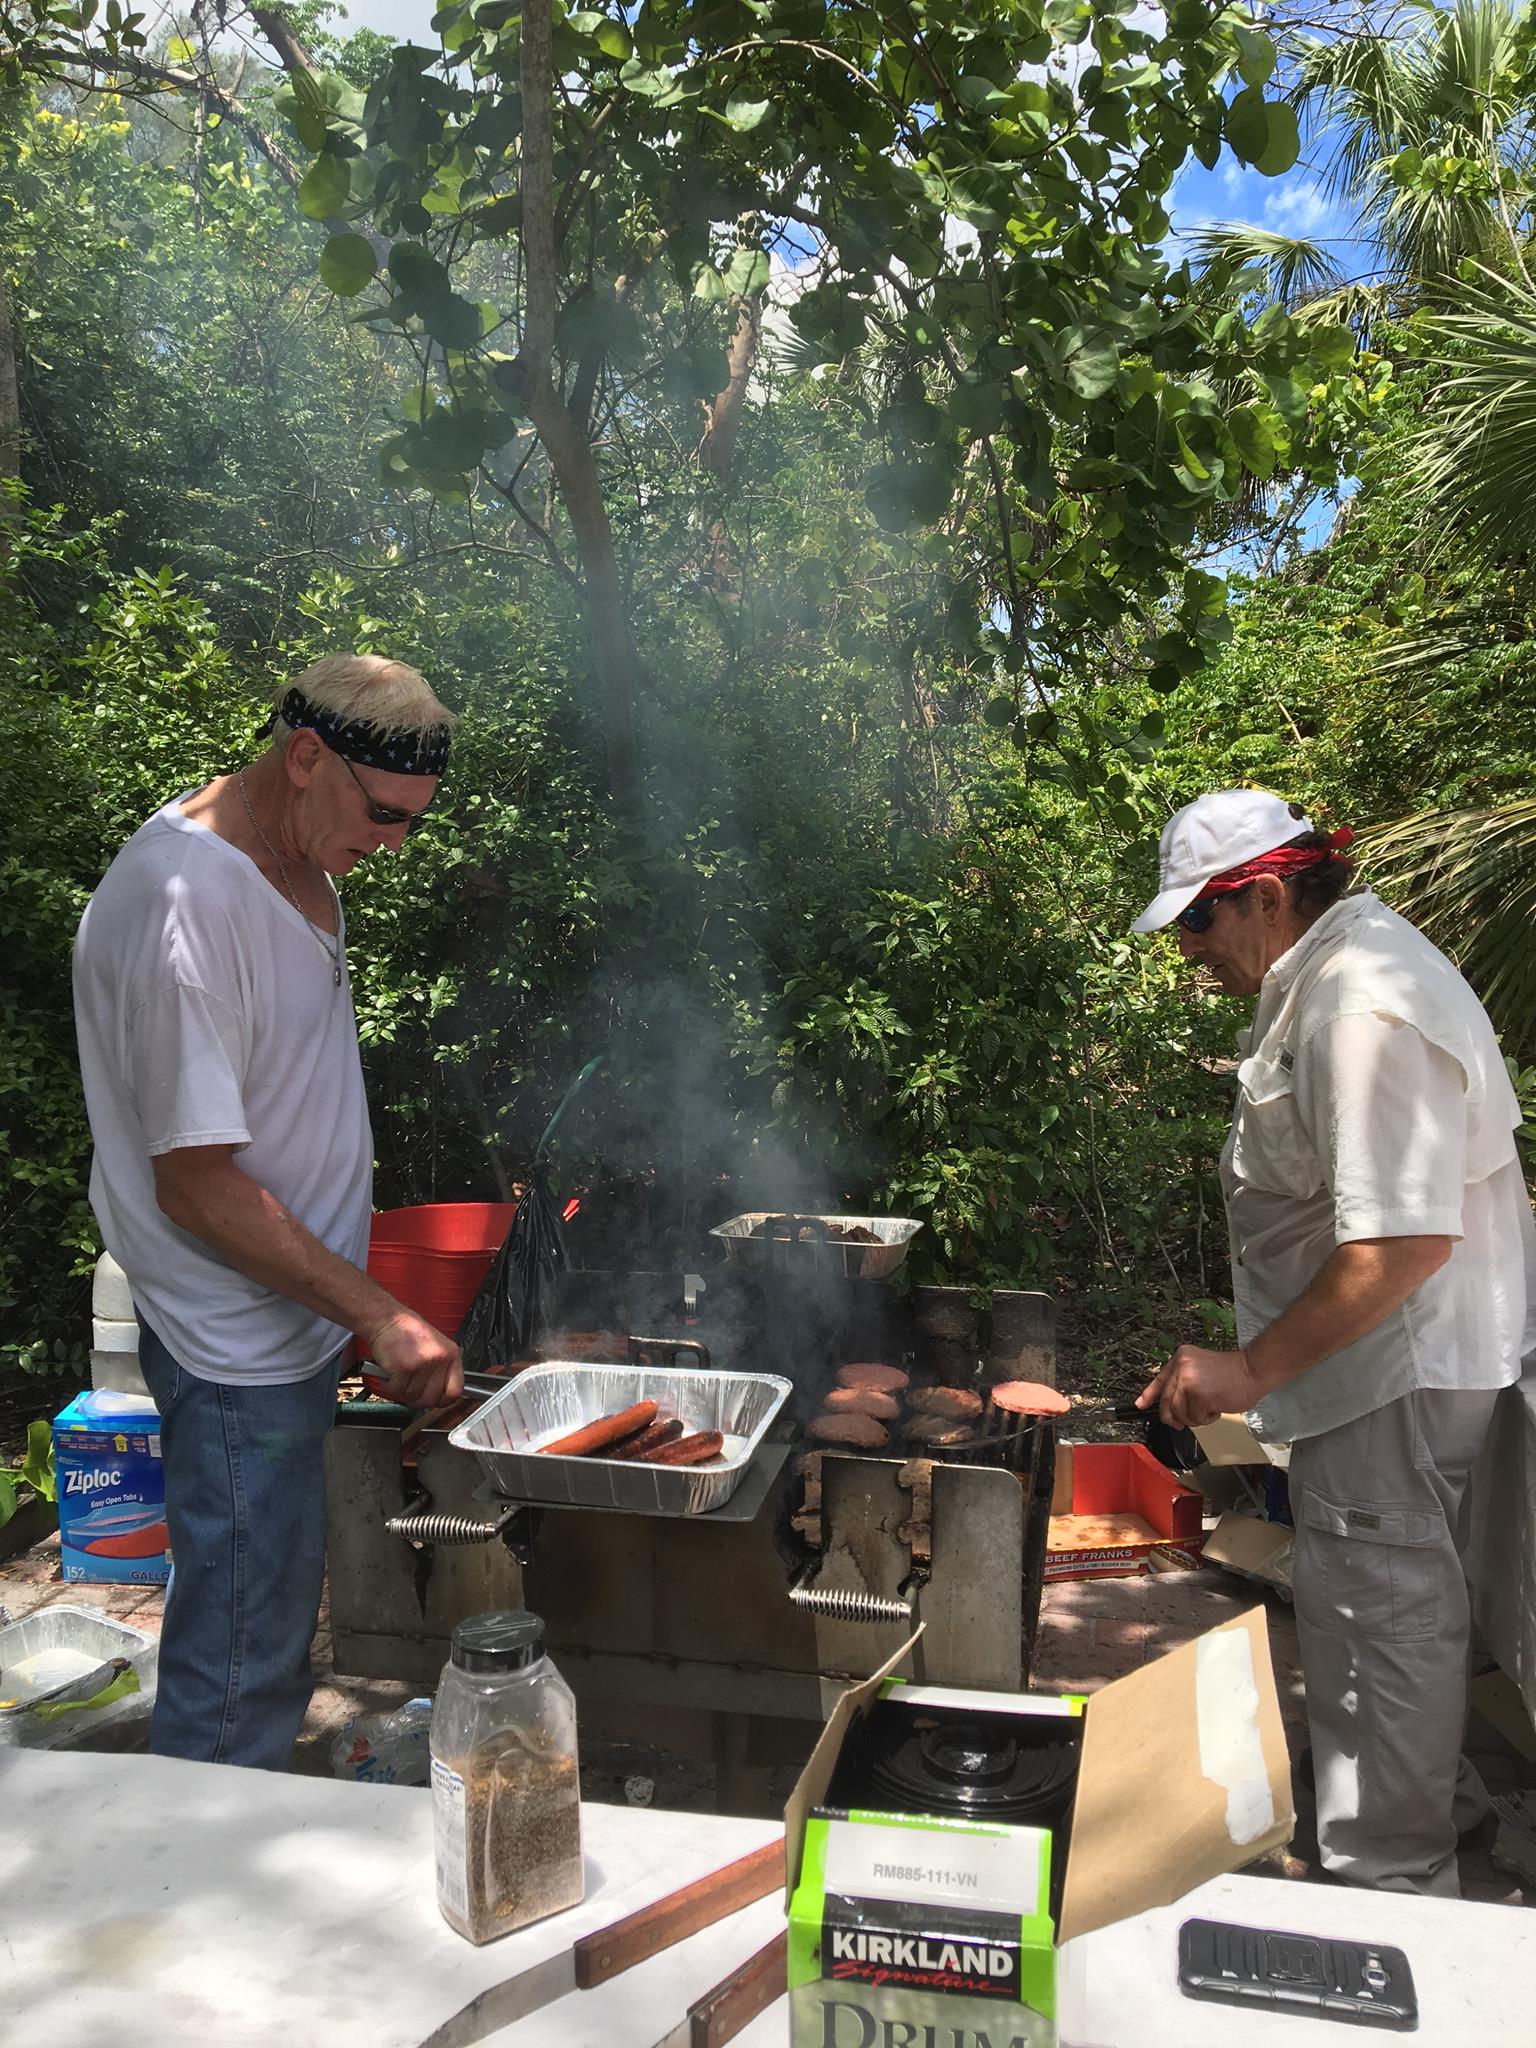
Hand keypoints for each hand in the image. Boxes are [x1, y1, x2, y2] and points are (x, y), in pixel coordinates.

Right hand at [367, 1309, 463, 1410]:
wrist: (388, 1320)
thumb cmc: (408, 1332)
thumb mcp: (436, 1347)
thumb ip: (441, 1370)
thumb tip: (440, 1397)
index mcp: (451, 1354)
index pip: (455, 1392)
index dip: (443, 1401)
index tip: (434, 1401)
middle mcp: (439, 1359)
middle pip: (431, 1399)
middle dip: (417, 1398)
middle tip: (409, 1388)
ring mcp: (422, 1364)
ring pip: (412, 1396)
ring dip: (401, 1390)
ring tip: (399, 1374)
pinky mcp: (404, 1367)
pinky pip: (397, 1390)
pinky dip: (390, 1385)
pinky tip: (390, 1372)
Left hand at [1136, 1344, 1260, 1429]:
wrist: (1253, 1370)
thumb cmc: (1233, 1373)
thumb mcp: (1201, 1370)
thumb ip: (1185, 1382)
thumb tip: (1171, 1404)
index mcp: (1181, 1358)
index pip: (1160, 1379)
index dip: (1149, 1395)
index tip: (1141, 1404)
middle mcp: (1181, 1367)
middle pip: (1166, 1402)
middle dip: (1175, 1416)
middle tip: (1185, 1421)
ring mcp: (1189, 1380)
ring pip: (1179, 1412)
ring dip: (1195, 1417)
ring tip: (1210, 1407)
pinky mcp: (1198, 1395)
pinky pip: (1194, 1417)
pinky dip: (1206, 1418)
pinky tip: (1217, 1407)